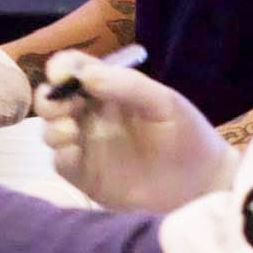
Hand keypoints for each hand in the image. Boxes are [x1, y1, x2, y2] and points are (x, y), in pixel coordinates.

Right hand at [35, 50, 236, 211]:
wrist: (203, 185)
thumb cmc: (188, 136)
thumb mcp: (164, 102)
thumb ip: (127, 85)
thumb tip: (85, 75)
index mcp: (110, 90)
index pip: (75, 70)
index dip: (62, 67)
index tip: (61, 74)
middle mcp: (92, 116)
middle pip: (54, 100)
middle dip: (49, 99)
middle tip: (61, 106)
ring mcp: (88, 147)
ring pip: (52, 132)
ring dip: (52, 127)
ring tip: (70, 131)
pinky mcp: (87, 178)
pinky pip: (62, 165)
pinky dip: (60, 156)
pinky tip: (74, 152)